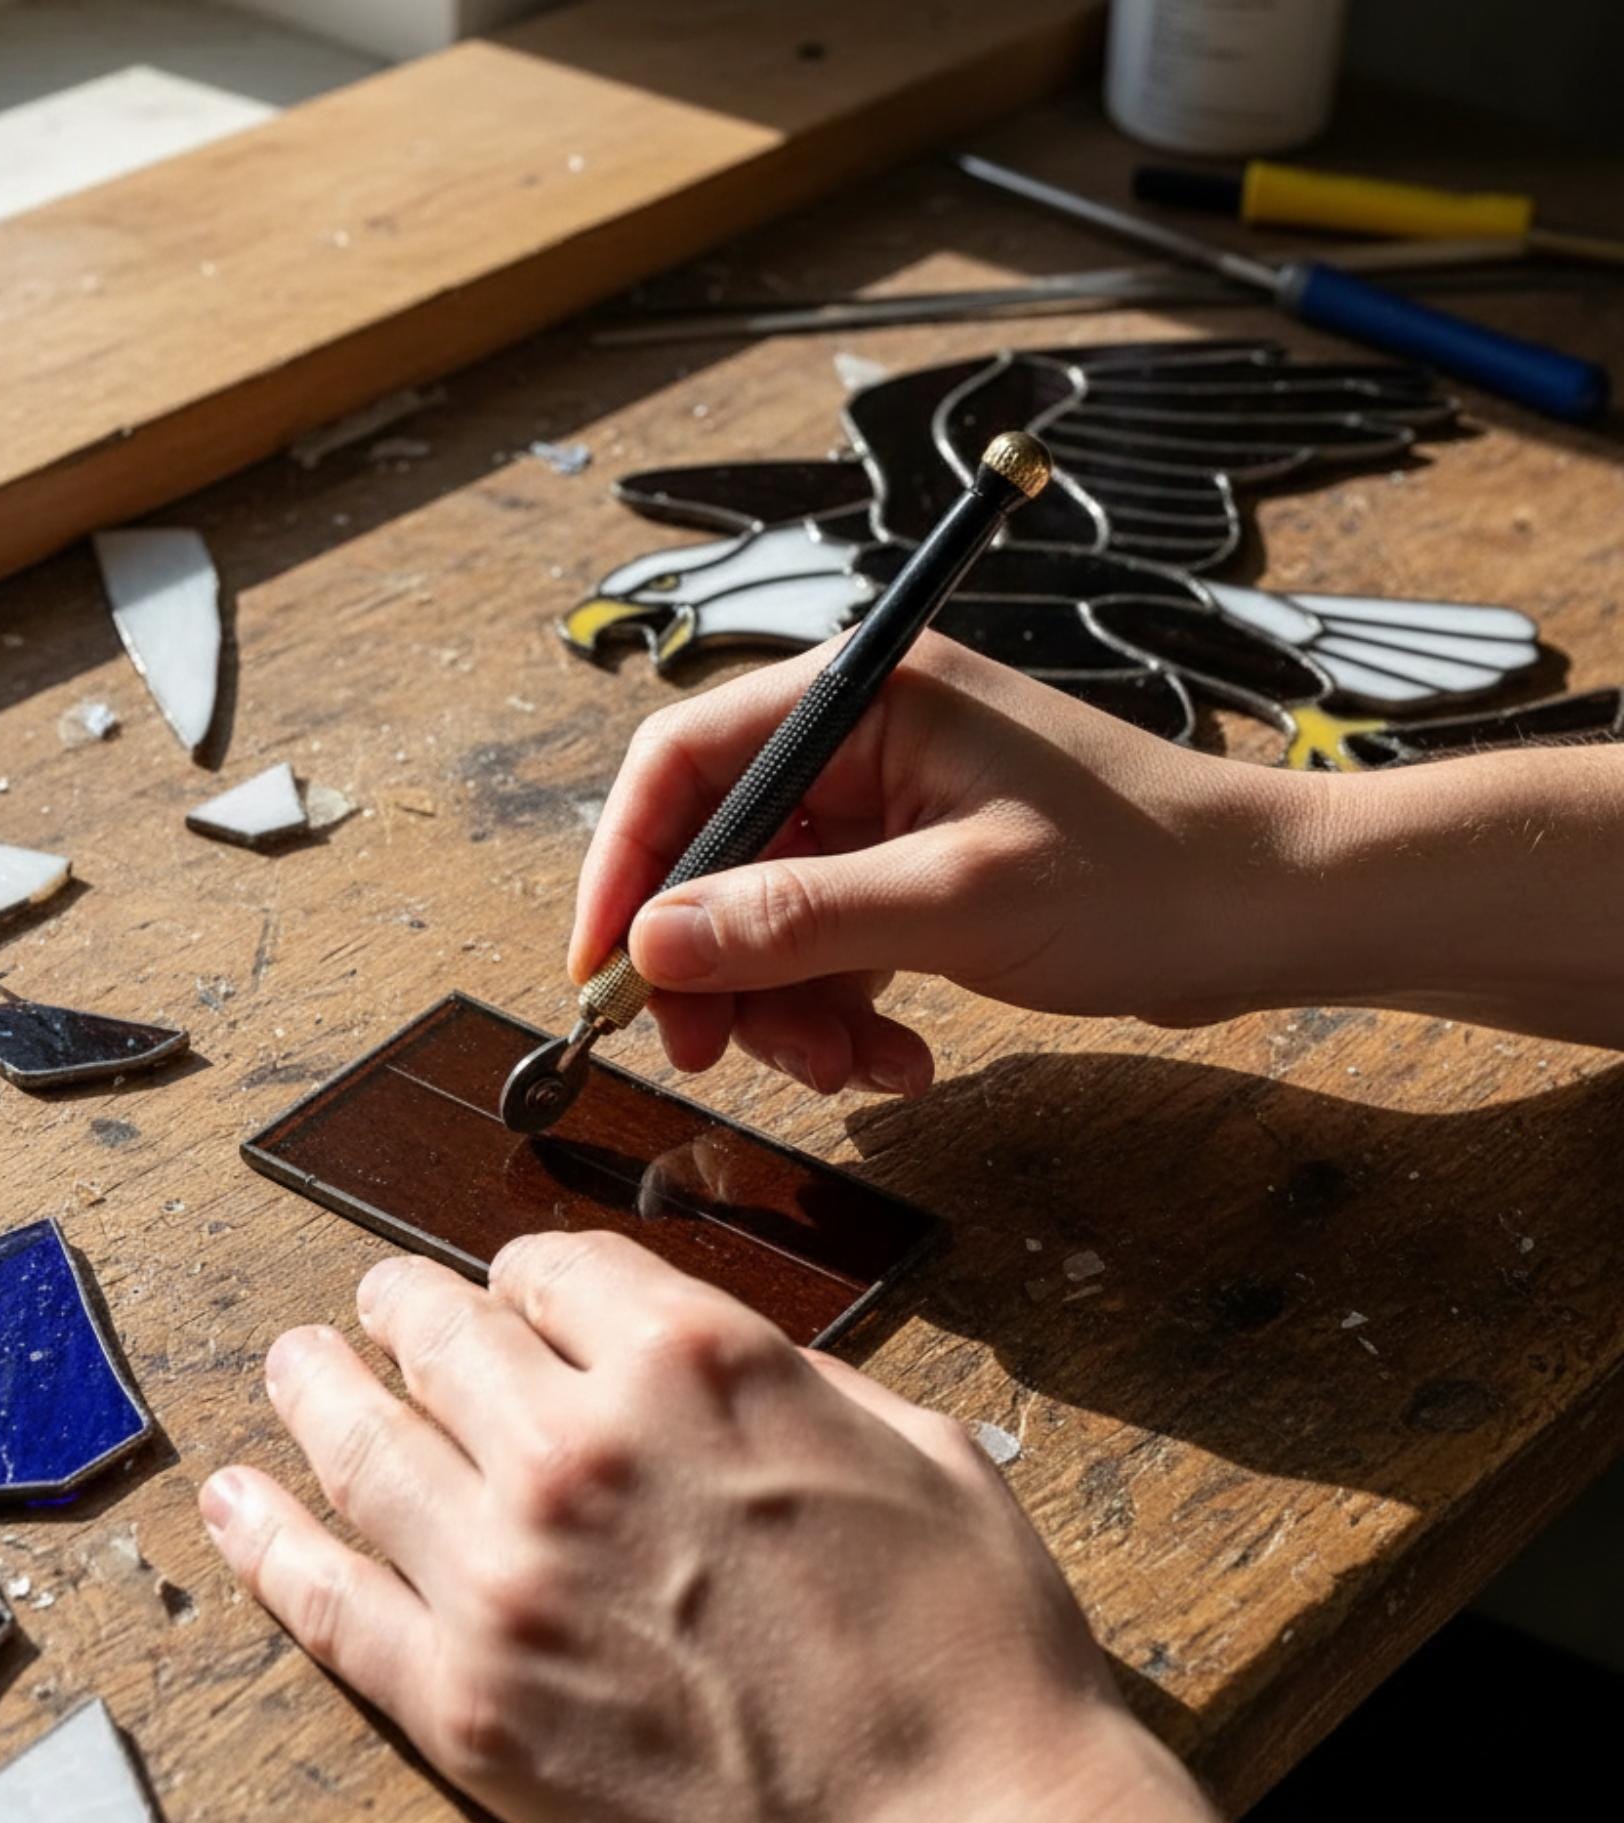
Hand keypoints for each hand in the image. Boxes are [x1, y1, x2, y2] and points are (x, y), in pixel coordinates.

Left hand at [201, 1233, 1341, 1822]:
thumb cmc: (967, 1647)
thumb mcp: (916, 1444)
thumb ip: (789, 1378)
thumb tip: (715, 1359)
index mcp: (693, 1359)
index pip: (554, 1269)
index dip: (529, 1274)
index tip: (517, 1291)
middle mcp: (578, 1445)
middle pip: (439, 1335)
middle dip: (404, 1306)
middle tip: (377, 1304)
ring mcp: (507, 1577)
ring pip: (363, 1446)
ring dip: (314, 1390)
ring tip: (290, 1364)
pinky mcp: (469, 1705)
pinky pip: (331, 1602)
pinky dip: (270, 1542)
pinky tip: (236, 1502)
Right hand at [570, 635, 1295, 1093]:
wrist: (1272, 914)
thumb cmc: (1144, 876)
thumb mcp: (956, 901)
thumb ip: (797, 919)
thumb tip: (654, 943)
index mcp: (865, 696)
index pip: (685, 760)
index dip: (628, 865)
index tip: (603, 969)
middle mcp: (863, 741)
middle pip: (718, 852)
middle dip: (715, 964)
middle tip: (716, 1056)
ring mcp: (889, 810)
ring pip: (768, 917)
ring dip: (789, 1008)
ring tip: (854, 1071)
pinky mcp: (915, 872)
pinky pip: (830, 947)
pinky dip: (844, 1012)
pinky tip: (899, 1061)